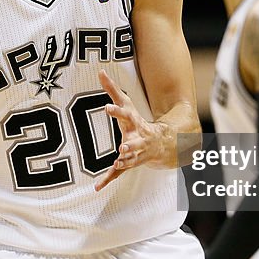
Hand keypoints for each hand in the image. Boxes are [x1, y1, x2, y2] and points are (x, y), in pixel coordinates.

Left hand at [95, 70, 164, 191]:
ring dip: (126, 162)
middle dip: (130, 144)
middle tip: (123, 145)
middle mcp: (138, 139)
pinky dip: (108, 180)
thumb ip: (112, 89)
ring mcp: (136, 153)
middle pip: (134, 141)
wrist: (160, 143)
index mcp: (134, 123)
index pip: (125, 115)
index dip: (116, 111)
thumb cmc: (137, 121)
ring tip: (118, 163)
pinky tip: (98, 187)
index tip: (107, 107)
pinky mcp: (129, 163)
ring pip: (131, 159)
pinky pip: (119, 173)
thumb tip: (99, 71)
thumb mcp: (126, 104)